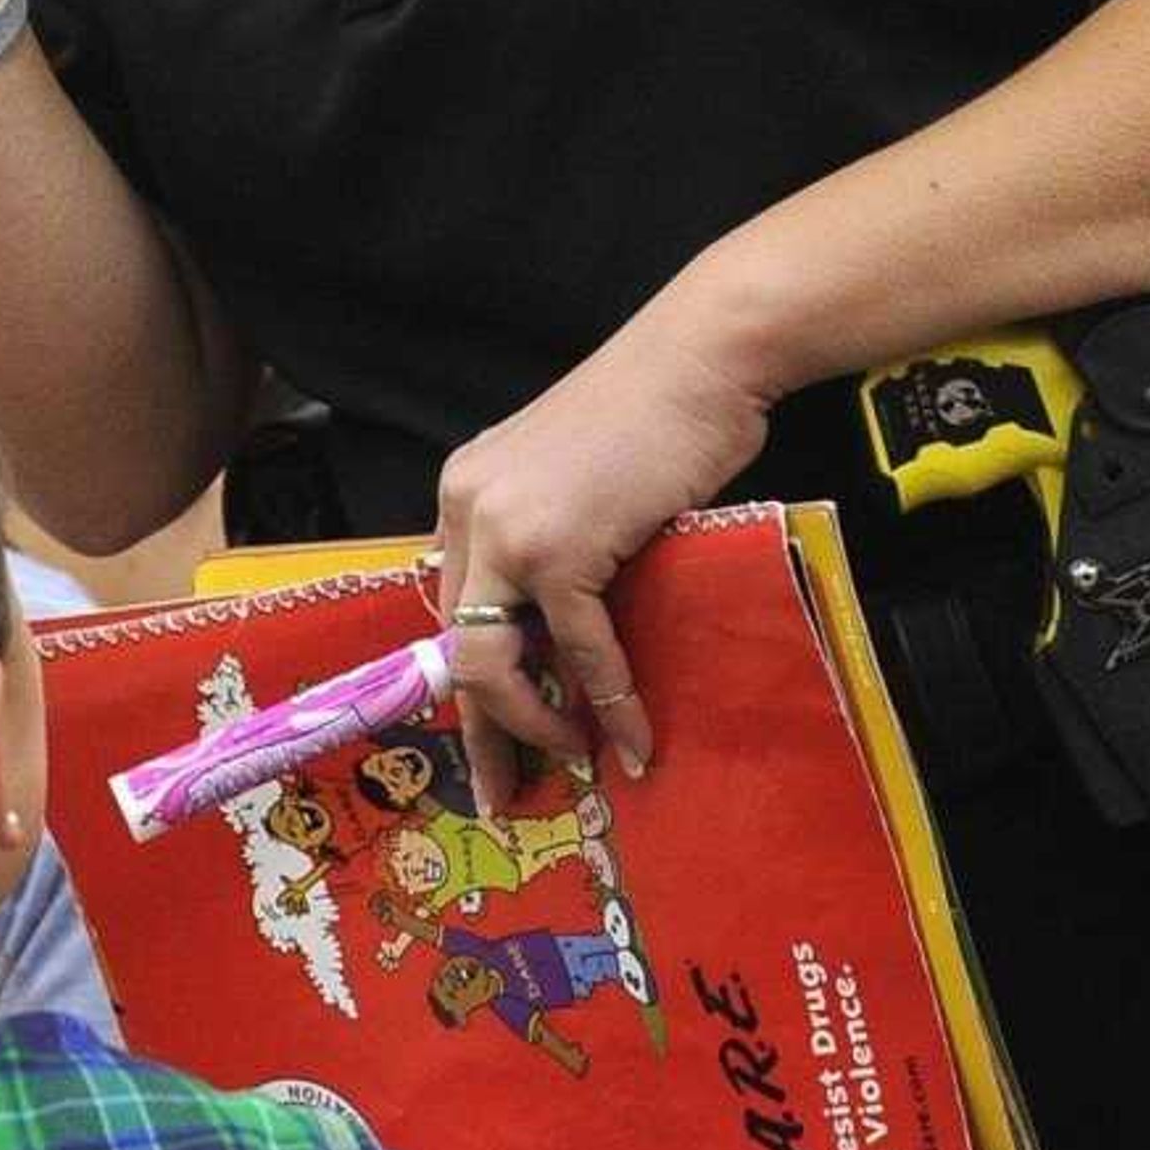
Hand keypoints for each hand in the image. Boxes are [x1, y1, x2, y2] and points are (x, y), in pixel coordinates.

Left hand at [435, 295, 773, 798]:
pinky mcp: (562, 547)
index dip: (469, 679)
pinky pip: (578, 648)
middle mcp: (469, 507)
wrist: (701, 358)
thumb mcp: (575, 482)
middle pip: (455, 644)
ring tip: (573, 765)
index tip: (490, 738)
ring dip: (535, 725)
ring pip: (491, 661)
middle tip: (505, 791)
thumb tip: (557, 633)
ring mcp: (509, 528)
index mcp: (465, 491)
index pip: (448, 603)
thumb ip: (550, 540)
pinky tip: (633, 738)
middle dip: (481, 726)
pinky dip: (607, 700)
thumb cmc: (656, 412)